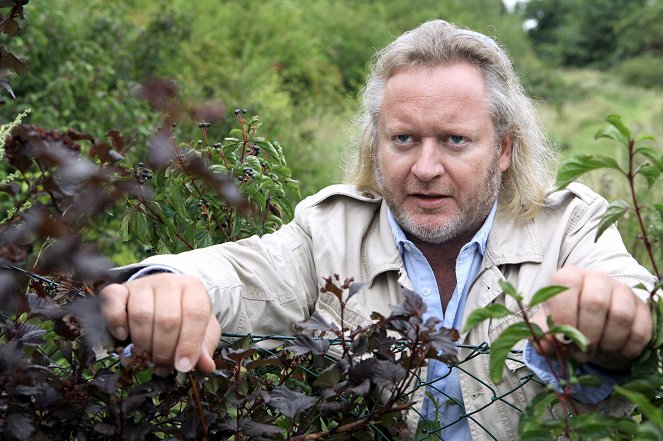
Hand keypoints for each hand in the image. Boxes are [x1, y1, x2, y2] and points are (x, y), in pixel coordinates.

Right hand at [100, 273, 220, 373]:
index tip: (183, 367)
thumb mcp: (202, 330)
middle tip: (163, 366)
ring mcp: (143, 284)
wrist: (161, 298)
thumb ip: (204, 347)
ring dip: (143, 343)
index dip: (189, 344)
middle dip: (165, 351)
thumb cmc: (184, 318)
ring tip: (147, 356)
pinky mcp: (120, 289)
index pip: (195, 313)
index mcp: (194, 288)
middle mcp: (169, 282)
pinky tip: (123, 336)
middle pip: (167, 319)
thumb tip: (207, 366)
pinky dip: (116, 322)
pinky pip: (113, 301)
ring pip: (141, 315)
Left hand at [530, 266, 651, 369]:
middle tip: (580, 353)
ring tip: (597, 351)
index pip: (567, 285)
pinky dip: (626, 349)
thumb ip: (542, 334)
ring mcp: (623, 291)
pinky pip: (640, 331)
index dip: (564, 314)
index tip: (562, 339)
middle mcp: (597, 278)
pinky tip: (615, 351)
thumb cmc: (568, 322)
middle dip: (586, 335)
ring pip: (620, 316)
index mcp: (570, 276)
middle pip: (595, 302)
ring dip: (607, 343)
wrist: (596, 327)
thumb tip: (544, 344)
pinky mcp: (643, 309)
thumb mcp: (549, 326)